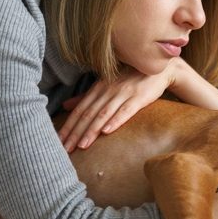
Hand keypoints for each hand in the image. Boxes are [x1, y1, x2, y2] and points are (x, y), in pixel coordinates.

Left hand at [58, 64, 174, 151]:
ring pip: (103, 114)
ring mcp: (123, 93)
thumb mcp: (105, 85)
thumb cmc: (130, 78)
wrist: (158, 69)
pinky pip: (125, 111)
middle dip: (75, 133)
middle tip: (65, 149)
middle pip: (88, 114)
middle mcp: (107, 90)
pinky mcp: (138, 98)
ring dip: (91, 130)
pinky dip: (115, 121)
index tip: (58, 141)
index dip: (68, 126)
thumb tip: (65, 106)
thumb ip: (86, 97)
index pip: (79, 110)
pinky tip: (107, 131)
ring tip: (82, 146)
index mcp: (98, 88)